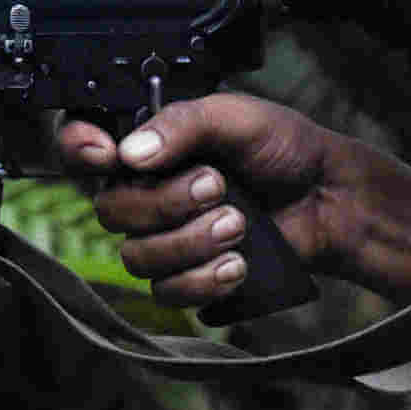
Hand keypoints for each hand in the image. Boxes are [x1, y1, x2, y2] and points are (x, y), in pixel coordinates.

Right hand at [55, 93, 410, 310]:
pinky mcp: (189, 281)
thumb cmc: (287, 148)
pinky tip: (239, 264)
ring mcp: (165, 241)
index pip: (81, 148)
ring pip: (137, 258)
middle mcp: (146, 193)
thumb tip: (130, 152)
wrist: (333, 200)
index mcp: (149, 146)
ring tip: (238, 225)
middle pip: (109, 210)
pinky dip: (204, 280)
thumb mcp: (237, 115)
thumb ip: (182, 122)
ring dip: (190, 242)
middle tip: (218, 186)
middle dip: (165, 202)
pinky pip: (169, 294)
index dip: (77, 149)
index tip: (106, 152)